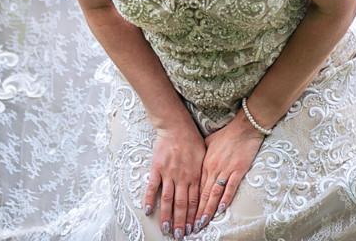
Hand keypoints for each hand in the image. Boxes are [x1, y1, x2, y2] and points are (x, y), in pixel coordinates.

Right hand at [145, 123, 204, 239]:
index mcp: (195, 175)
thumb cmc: (191, 140)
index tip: (193, 229)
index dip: (193, 217)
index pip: (195, 201)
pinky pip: (152, 186)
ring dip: (167, 216)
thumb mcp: (204, 156)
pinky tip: (148, 211)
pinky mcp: (157, 168)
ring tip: (166, 230)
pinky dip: (149, 199)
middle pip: (181, 204)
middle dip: (181, 222)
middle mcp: (182, 177)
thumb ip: (203, 173)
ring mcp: (169, 173)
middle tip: (180, 236)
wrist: (176, 125)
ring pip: (167, 199)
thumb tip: (207, 188)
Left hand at [193, 113, 263, 232]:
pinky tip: (220, 210)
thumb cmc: (227, 134)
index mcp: (204, 163)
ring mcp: (225, 170)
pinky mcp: (238, 170)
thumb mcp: (209, 144)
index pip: (196, 188)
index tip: (186, 215)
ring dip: (208, 210)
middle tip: (191, 226)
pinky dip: (225, 200)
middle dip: (196, 212)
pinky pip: (230, 188)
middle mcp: (213, 168)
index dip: (191, 203)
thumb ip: (202, 156)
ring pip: (214, 194)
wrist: (244, 127)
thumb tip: (196, 165)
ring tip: (202, 223)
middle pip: (202, 194)